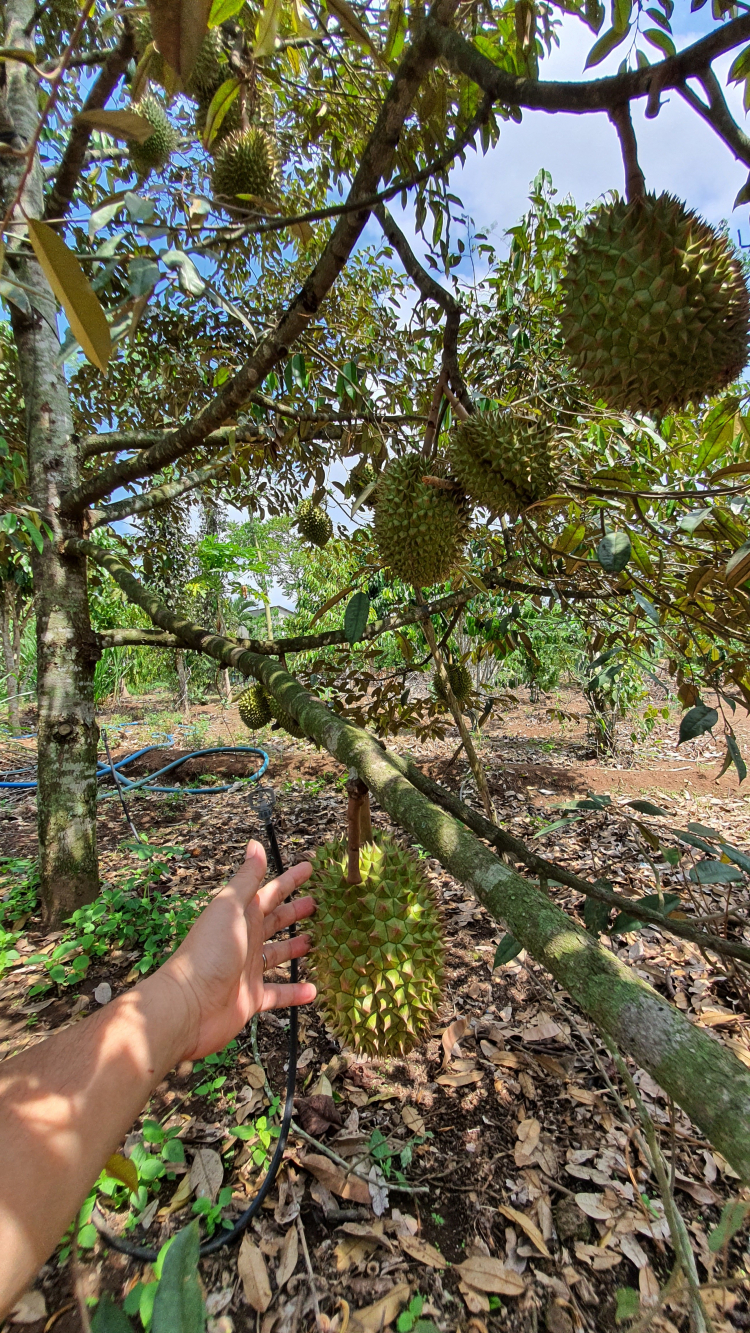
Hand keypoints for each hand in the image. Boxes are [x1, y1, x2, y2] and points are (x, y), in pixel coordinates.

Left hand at [158, 840, 315, 1060]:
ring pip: (278, 954)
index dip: (290, 880)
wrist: (188, 1006)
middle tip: (319, 903)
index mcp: (240, 916)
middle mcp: (245, 940)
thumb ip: (245, 879)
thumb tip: (254, 844)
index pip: (270, 892)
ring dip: (297, 948)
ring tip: (319, 942)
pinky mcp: (251, 998)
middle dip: (296, 911)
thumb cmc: (208, 952)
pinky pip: (278, 994)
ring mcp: (248, 969)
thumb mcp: (228, 908)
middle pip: (276, 921)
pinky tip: (313, 991)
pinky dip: (295, 992)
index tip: (310, 868)